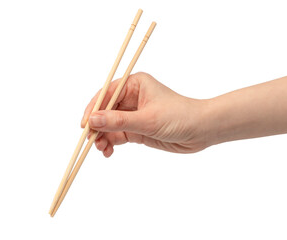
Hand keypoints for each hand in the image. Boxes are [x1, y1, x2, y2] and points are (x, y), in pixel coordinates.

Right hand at [81, 72, 212, 156]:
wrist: (201, 130)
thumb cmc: (179, 116)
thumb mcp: (147, 119)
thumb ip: (118, 121)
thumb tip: (92, 121)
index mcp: (134, 84)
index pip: (106, 94)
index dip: (93, 109)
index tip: (85, 124)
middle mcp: (132, 97)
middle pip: (105, 111)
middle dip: (97, 126)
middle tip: (91, 141)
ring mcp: (134, 114)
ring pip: (110, 125)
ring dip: (103, 137)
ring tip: (101, 149)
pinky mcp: (138, 129)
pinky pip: (118, 135)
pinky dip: (111, 143)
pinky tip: (109, 151)